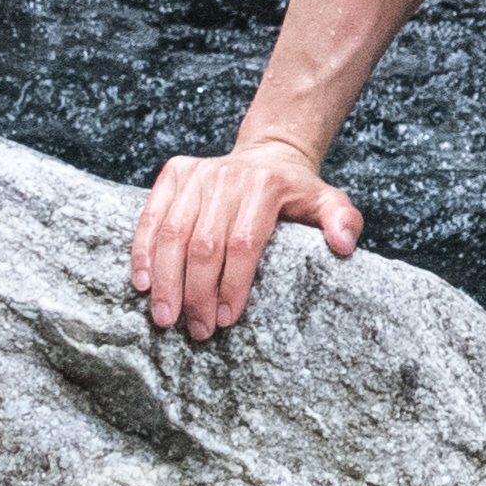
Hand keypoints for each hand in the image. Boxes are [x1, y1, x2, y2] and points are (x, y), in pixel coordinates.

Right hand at [130, 138, 361, 337]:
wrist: (269, 155)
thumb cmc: (297, 192)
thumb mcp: (328, 202)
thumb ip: (343, 221)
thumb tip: (343, 245)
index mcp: (266, 186)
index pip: (244, 243)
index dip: (232, 285)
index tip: (226, 320)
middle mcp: (227, 177)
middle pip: (204, 244)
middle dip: (196, 293)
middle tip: (197, 331)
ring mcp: (197, 173)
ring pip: (172, 233)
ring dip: (166, 281)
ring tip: (166, 318)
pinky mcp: (174, 173)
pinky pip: (151, 217)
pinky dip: (143, 252)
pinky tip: (143, 284)